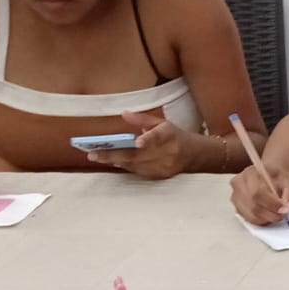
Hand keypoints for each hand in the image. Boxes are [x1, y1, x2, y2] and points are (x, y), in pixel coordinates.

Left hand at [81, 110, 196, 178]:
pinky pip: (139, 172)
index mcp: (169, 134)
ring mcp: (165, 166)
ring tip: (98, 157)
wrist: (194, 154)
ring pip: (135, 165)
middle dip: (114, 155)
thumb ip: (142, 119)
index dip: (148, 139)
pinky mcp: (162, 175)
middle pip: (138, 155)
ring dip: (115, 161)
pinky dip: (126, 166)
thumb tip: (124, 114)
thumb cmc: (174, 136)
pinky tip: (114, 162)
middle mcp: (168, 151)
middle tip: (94, 154)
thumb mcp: (161, 122)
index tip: (138, 142)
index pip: (158, 136)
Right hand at [230, 162, 288, 224]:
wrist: (269, 177)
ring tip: (276, 213)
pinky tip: (268, 214)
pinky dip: (262, 220)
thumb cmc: (277, 178)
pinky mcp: (237, 208)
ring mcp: (236, 197)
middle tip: (282, 214)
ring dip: (267, 218)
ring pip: (251, 215)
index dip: (272, 204)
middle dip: (271, 214)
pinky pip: (249, 219)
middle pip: (253, 206)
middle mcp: (239, 184)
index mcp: (251, 173)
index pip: (257, 192)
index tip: (284, 209)